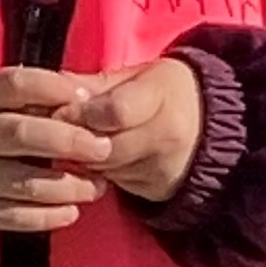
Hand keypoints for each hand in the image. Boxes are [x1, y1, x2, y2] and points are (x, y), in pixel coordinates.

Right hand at [0, 65, 114, 234]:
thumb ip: (35, 97)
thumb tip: (90, 99)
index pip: (16, 84)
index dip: (55, 89)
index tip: (88, 100)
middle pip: (23, 135)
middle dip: (70, 142)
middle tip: (104, 150)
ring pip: (24, 183)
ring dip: (68, 186)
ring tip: (97, 187)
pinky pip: (13, 217)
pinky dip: (48, 217)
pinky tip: (72, 211)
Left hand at [56, 54, 209, 206]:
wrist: (214, 127)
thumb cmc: (165, 92)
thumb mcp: (137, 76)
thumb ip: (95, 84)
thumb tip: (52, 88)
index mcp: (162, 94)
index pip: (115, 111)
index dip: (82, 113)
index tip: (60, 109)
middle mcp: (167, 135)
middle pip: (104, 147)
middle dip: (74, 140)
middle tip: (51, 132)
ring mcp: (163, 167)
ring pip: (103, 169)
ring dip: (80, 159)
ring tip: (71, 143)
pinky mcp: (156, 190)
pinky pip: (113, 183)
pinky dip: (96, 173)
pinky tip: (92, 159)